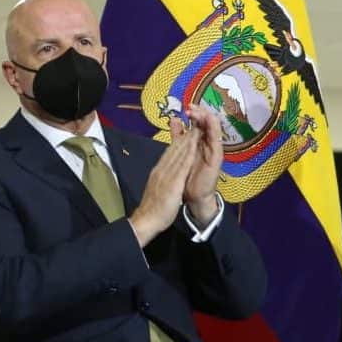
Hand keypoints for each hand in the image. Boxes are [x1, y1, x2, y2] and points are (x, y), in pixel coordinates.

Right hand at [128, 116, 198, 245]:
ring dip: (187, 138)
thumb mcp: (158, 188)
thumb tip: (165, 173)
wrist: (146, 220)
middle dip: (184, 134)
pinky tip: (194, 144)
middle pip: (174, 148)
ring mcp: (166, 174)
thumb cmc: (153, 208)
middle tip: (192, 121)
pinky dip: (188, 152)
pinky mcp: (172, 181)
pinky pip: (182, 164)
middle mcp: (162, 169)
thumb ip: (162, 179)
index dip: (178, 139)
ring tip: (195, 125)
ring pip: (178, 152)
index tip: (186, 129)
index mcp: (159, 171)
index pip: (170, 152)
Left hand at [182, 105, 223, 225]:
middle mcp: (208, 143)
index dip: (195, 112)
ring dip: (207, 118)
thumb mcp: (182, 151)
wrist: (193, 195)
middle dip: (201, 112)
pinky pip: (216, 140)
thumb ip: (179, 135)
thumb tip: (175, 118)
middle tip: (192, 106)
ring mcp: (213, 149)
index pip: (199, 122)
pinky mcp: (217, 156)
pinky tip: (209, 120)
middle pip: (208, 122)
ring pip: (214, 128)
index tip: (186, 106)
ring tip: (198, 111)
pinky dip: (214, 129)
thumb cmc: (188, 175)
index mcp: (199, 141)